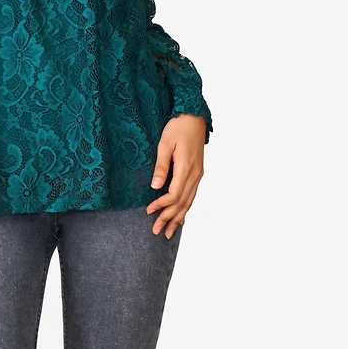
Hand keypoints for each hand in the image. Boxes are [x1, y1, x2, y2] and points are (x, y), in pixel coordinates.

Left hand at [145, 113, 206, 238]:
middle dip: (169, 218)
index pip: (174, 195)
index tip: (148, 211)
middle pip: (182, 203)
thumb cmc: (178, 127)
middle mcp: (195, 175)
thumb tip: (155, 187)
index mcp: (186, 168)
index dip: (161, 206)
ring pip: (189, 202)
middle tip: (156, 231)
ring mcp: (198, 175)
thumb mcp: (165, 144)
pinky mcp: (198, 172)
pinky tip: (181, 217)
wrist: (194, 117)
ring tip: (169, 232)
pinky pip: (192, 195)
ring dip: (178, 218)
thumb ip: (161, 166)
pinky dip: (186, 208)